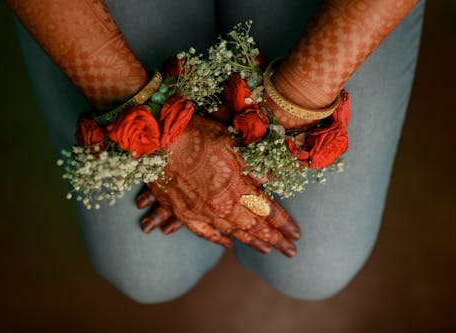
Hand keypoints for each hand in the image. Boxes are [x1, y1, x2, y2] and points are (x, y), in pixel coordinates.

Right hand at [136, 115, 299, 256]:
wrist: (158, 140)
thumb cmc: (197, 134)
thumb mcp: (233, 143)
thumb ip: (255, 164)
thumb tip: (275, 176)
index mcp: (238, 187)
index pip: (269, 211)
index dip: (284, 224)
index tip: (297, 235)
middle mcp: (223, 205)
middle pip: (255, 227)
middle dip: (276, 240)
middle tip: (290, 252)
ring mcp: (202, 212)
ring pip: (234, 233)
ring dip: (253, 243)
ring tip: (267, 251)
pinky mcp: (184, 213)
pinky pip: (205, 233)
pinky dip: (219, 241)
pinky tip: (229, 245)